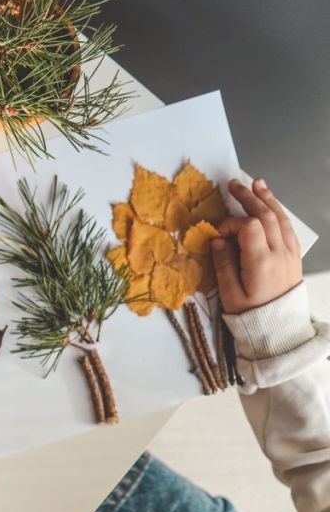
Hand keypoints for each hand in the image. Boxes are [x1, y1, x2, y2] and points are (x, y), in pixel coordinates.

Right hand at [213, 178, 302, 313]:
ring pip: (280, 217)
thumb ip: (223, 264)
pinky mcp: (293, 255)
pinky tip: (269, 203)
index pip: (249, 227)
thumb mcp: (230, 294)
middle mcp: (280, 253)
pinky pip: (287, 227)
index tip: (218, 233)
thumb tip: (217, 240)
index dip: (231, 223)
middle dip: (248, 198)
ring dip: (266, 199)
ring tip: (254, 184)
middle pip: (266, 216)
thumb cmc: (251, 314)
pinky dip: (278, 211)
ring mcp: (290, 253)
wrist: (279, 328)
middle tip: (233, 185)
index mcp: (262, 262)